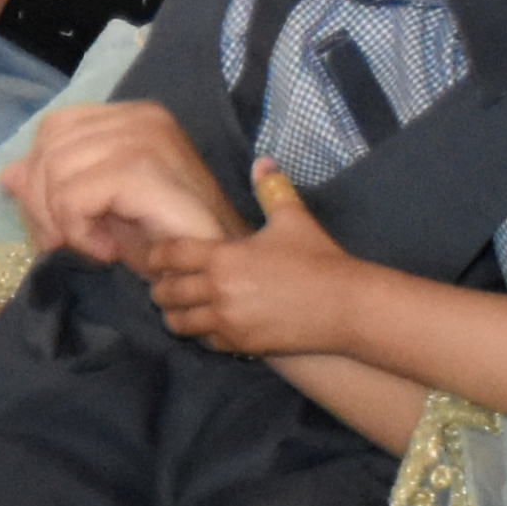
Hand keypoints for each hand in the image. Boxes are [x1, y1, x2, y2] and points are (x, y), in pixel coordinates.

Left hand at [1, 99, 242, 265]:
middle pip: (49, 147)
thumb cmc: (162, 239)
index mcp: (128, 117)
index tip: (60, 224)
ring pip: (57, 170)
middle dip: (44, 204)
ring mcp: (146, 137)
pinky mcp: (145, 168)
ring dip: (62, 222)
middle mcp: (140, 117)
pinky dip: (79, 230)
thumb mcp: (96, 209)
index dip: (41, 178)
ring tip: (94, 247)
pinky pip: (75, 195)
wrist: (215, 270)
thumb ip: (54, 187)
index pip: (52, 128)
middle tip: (68, 243)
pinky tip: (107, 250)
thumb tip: (7, 176)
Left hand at [135, 163, 369, 356]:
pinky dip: (203, 333)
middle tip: (167, 283)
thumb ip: (271, 189)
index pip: (167, 255)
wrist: (349, 306)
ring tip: (185, 306)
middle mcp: (219, 290)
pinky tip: (212, 323)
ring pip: (179, 322)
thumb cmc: (320, 258)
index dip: (157, 255)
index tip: (159, 255)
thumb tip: (264, 162)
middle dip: (162, 287)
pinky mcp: (243, 344)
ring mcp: (229, 320)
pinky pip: (207, 341)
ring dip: (177, 314)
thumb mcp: (293, 219)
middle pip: (166, 292)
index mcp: (223, 256)